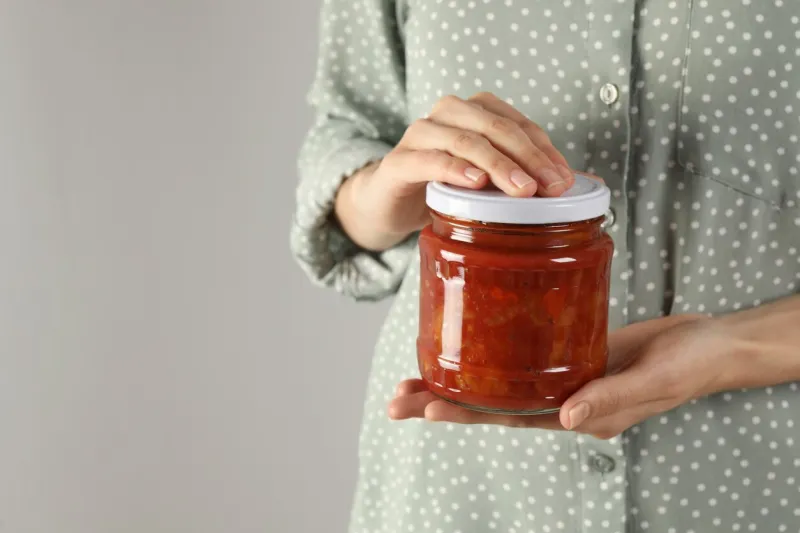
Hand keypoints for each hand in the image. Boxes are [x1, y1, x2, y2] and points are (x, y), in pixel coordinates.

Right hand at [335, 92, 575, 250]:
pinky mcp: (398, 161)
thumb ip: (521, 177)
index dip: (545, 152)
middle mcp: (447, 114)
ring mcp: (420, 135)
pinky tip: (475, 183)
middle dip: (528, 157)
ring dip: (499, 165)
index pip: (519, 125)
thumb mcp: (486, 182)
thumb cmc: (442, 189)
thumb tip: (577, 185)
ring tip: (522, 190)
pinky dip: (455, 169)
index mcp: (474, 111)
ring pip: (467, 141)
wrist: (387, 203)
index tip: (565, 182)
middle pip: (496, 127)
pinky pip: (430, 160)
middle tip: (550, 188)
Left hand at [389, 313, 739, 438]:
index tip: (426, 408)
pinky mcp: (566, 349)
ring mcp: (561, 374)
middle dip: (443, 401)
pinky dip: (491, 349)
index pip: (509, 417)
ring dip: (458, 377)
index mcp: (577, 414)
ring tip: (414, 375)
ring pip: (500, 379)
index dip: (466, 413)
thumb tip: (564, 420)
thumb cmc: (688, 366)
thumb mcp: (653, 381)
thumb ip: (611, 399)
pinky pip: (521, 352)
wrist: (707, 344)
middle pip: (491, 403)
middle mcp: (561, 400)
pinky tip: (466, 339)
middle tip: (397, 398)